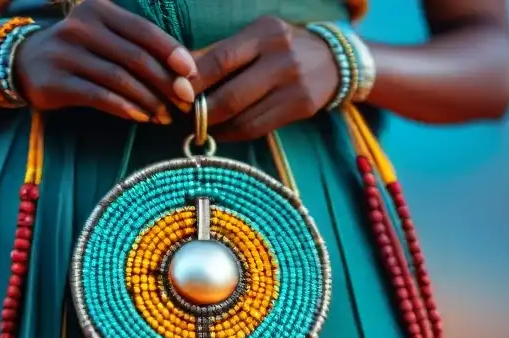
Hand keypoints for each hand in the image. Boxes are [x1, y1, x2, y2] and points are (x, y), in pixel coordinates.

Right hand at [13, 0, 197, 122]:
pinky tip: (143, 118)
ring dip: (149, 100)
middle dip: (165, 82)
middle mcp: (80, 26)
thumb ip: (137, 46)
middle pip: (135, 57)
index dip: (171, 53)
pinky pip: (100, 97)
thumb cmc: (80, 52)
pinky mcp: (57, 81)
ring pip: (120, 79)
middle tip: (185, 102)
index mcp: (99, 10)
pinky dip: (126, 109)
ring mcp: (66, 53)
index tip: (192, 74)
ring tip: (166, 116)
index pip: (143, 31)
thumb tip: (183, 73)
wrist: (26, 64)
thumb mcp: (105, 36)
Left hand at [190, 16, 338, 140]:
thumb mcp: (256, 37)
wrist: (333, 61)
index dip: (194, 81)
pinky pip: (258, 128)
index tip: (175, 92)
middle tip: (184, 116)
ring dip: (215, 127)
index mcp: (264, 34)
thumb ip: (221, 52)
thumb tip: (181, 75)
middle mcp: (281, 59)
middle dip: (202, 111)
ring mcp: (293, 86)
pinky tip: (221, 131)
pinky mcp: (300, 108)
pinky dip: (233, 133)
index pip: (221, 59)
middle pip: (231, 96)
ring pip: (243, 118)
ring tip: (198, 125)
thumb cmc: (283, 46)